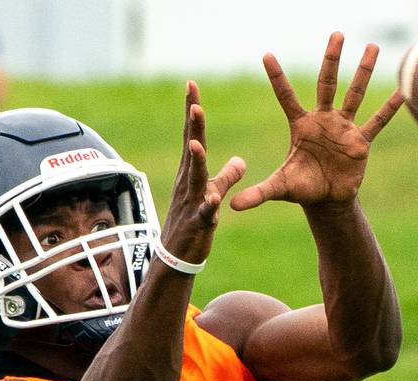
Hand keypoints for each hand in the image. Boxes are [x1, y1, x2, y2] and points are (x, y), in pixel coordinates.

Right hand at [158, 81, 246, 265]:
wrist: (176, 256)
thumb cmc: (192, 222)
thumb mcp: (212, 194)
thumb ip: (227, 176)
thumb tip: (241, 161)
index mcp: (191, 172)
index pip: (192, 135)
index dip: (192, 111)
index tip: (192, 86)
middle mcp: (188, 182)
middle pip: (190, 149)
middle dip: (192, 126)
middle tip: (194, 102)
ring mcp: (191, 202)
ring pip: (194, 178)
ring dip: (195, 160)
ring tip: (196, 143)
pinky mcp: (197, 223)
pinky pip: (204, 213)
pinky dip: (209, 205)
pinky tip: (213, 198)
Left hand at [230, 33, 402, 212]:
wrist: (327, 200)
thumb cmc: (302, 189)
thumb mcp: (279, 188)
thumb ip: (258, 193)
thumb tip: (232, 206)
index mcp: (301, 125)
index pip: (286, 97)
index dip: (277, 77)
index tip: (266, 55)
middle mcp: (323, 120)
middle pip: (327, 83)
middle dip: (331, 60)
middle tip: (336, 34)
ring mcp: (343, 127)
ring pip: (354, 94)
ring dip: (363, 71)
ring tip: (372, 46)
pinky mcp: (360, 141)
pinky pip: (376, 122)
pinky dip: (388, 109)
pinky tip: (402, 92)